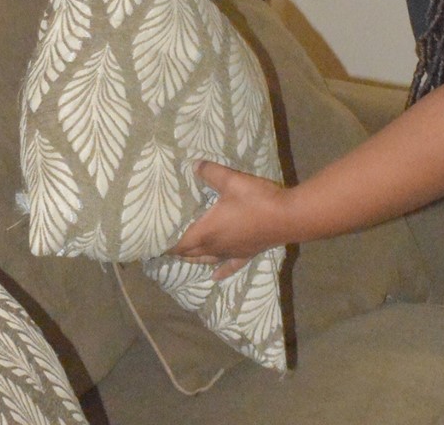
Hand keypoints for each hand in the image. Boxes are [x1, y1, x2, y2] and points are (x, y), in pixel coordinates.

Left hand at [173, 161, 288, 279]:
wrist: (286, 217)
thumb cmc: (255, 199)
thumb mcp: (231, 180)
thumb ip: (211, 172)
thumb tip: (194, 165)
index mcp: (207, 231)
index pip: (182, 244)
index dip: (169, 246)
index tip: (157, 244)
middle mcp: (216, 247)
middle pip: (192, 253)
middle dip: (180, 251)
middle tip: (169, 247)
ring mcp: (232, 252)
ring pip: (208, 260)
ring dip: (196, 259)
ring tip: (187, 259)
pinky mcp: (246, 254)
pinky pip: (230, 266)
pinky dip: (221, 272)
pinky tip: (215, 278)